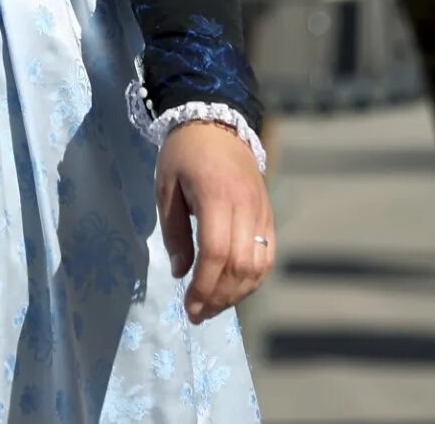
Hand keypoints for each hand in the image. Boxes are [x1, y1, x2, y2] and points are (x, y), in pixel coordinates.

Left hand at [157, 121, 274, 322]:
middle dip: (219, 296)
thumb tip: (181, 273)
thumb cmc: (184, 154)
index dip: (204, 285)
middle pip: (240, 264)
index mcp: (216, 195)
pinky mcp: (269, 214)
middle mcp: (245, 204)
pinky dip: (254, 278)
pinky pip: (269, 255)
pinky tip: (235, 290)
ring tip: (214, 306)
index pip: (216, 252)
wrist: (217, 121)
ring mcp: (262, 210)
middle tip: (197, 313)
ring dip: (238, 293)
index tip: (188, 306)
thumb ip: (174, 232)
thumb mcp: (166, 187)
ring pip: (259, 265)